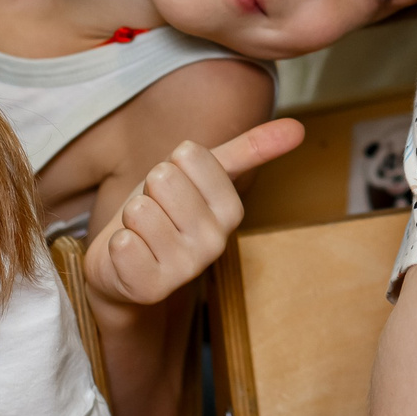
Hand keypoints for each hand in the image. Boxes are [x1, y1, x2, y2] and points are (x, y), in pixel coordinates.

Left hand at [86, 118, 305, 306]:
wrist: (123, 267)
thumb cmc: (162, 212)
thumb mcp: (199, 176)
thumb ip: (247, 151)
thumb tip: (299, 126)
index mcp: (230, 211)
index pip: (189, 154)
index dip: (170, 163)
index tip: (173, 187)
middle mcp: (215, 243)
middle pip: (163, 178)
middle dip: (148, 190)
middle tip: (155, 211)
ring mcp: (185, 269)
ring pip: (141, 210)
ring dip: (131, 218)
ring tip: (141, 234)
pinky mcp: (150, 289)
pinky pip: (123, 244)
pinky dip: (117, 246)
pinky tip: (129, 256)